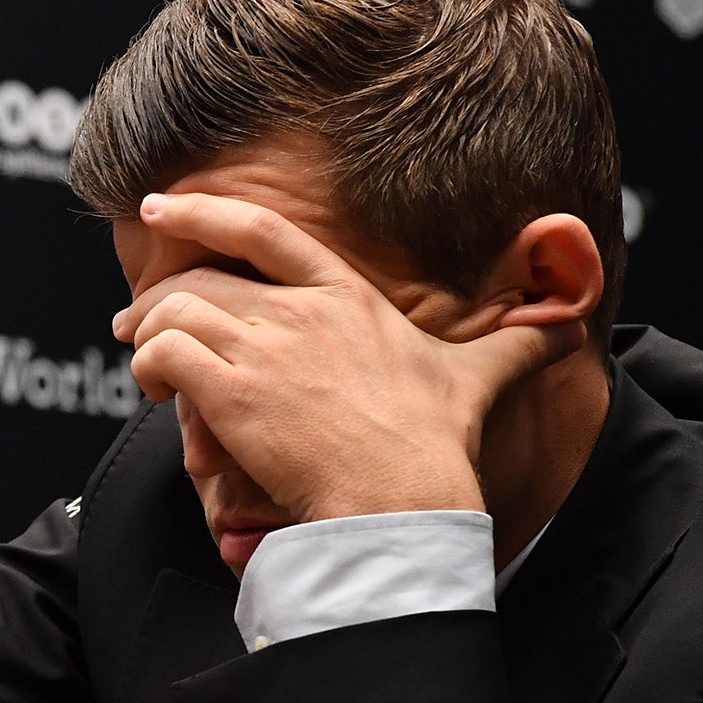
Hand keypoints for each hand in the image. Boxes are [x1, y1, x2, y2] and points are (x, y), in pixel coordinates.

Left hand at [110, 193, 583, 522]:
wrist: (399, 496)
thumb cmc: (435, 444)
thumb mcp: (480, 378)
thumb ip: (516, 346)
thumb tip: (570, 332)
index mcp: (346, 296)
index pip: (263, 229)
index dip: (205, 210)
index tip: (164, 206)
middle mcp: (299, 311)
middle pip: (202, 277)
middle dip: (157, 296)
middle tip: (133, 322)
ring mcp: (263, 348)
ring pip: (174, 313)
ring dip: (148, 337)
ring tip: (144, 363)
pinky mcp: (230, 391)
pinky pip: (165, 354)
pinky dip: (148, 366)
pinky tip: (157, 390)